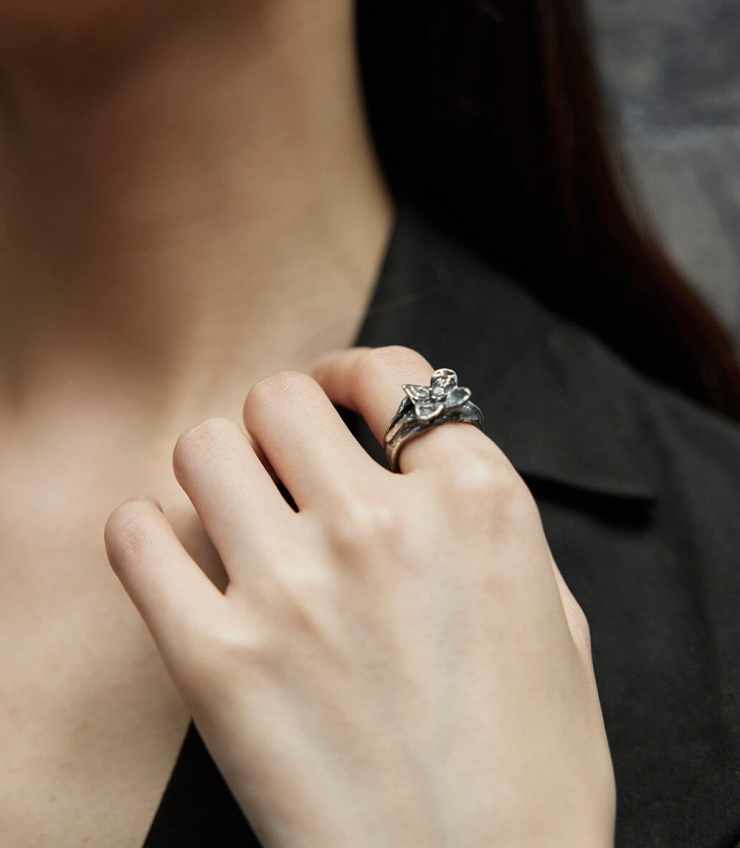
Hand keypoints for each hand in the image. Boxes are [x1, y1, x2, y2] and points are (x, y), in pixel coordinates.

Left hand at [105, 346, 615, 847]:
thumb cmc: (535, 768)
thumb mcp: (555, 614)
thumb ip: (485, 520)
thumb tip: (422, 463)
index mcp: (477, 505)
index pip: (390, 375)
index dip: (355, 376)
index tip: (338, 399)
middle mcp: (382, 527)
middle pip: (282, 398)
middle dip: (281, 421)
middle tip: (284, 461)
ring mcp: (293, 590)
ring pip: (205, 445)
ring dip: (218, 468)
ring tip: (233, 509)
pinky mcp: (215, 663)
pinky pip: (136, 535)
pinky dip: (145, 534)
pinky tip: (173, 558)